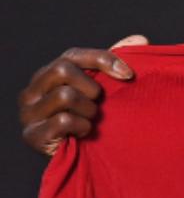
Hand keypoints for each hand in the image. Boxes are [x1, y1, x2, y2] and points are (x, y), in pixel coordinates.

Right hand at [18, 35, 148, 155]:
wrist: (84, 158)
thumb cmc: (94, 118)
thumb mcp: (106, 89)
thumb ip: (118, 63)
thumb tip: (140, 39)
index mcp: (49, 74)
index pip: (73, 54)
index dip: (103, 60)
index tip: (129, 75)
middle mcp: (33, 89)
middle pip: (62, 69)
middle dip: (91, 88)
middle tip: (99, 104)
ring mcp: (28, 112)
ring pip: (65, 95)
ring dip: (88, 110)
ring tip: (91, 120)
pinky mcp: (32, 134)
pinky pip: (63, 121)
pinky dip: (82, 127)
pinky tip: (84, 133)